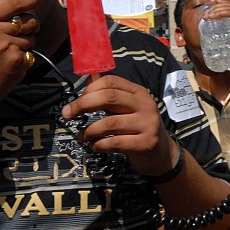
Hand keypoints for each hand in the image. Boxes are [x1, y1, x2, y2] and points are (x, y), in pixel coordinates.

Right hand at [0, 0, 38, 129]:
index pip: (12, 2)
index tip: (32, 0)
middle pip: (28, 20)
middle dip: (30, 24)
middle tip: (22, 30)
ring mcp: (8, 47)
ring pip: (32, 37)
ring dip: (26, 42)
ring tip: (9, 50)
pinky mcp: (18, 61)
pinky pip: (31, 52)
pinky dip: (24, 56)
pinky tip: (10, 61)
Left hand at [60, 74, 174, 175]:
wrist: (160, 152)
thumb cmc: (138, 127)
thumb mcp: (127, 107)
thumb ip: (109, 94)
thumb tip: (89, 77)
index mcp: (139, 92)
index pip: (111, 82)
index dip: (90, 89)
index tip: (77, 100)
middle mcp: (145, 105)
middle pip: (109, 97)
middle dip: (83, 105)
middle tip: (68, 114)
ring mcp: (148, 124)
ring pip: (109, 124)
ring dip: (89, 131)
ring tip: (84, 137)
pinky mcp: (146, 143)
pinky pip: (115, 143)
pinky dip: (99, 145)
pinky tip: (96, 146)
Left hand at [202, 1, 229, 67]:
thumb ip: (224, 39)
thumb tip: (212, 42)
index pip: (228, 9)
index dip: (218, 8)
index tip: (208, 12)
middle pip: (227, 6)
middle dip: (214, 8)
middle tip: (206, 15)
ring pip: (228, 7)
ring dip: (215, 10)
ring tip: (207, 16)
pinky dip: (220, 13)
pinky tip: (213, 16)